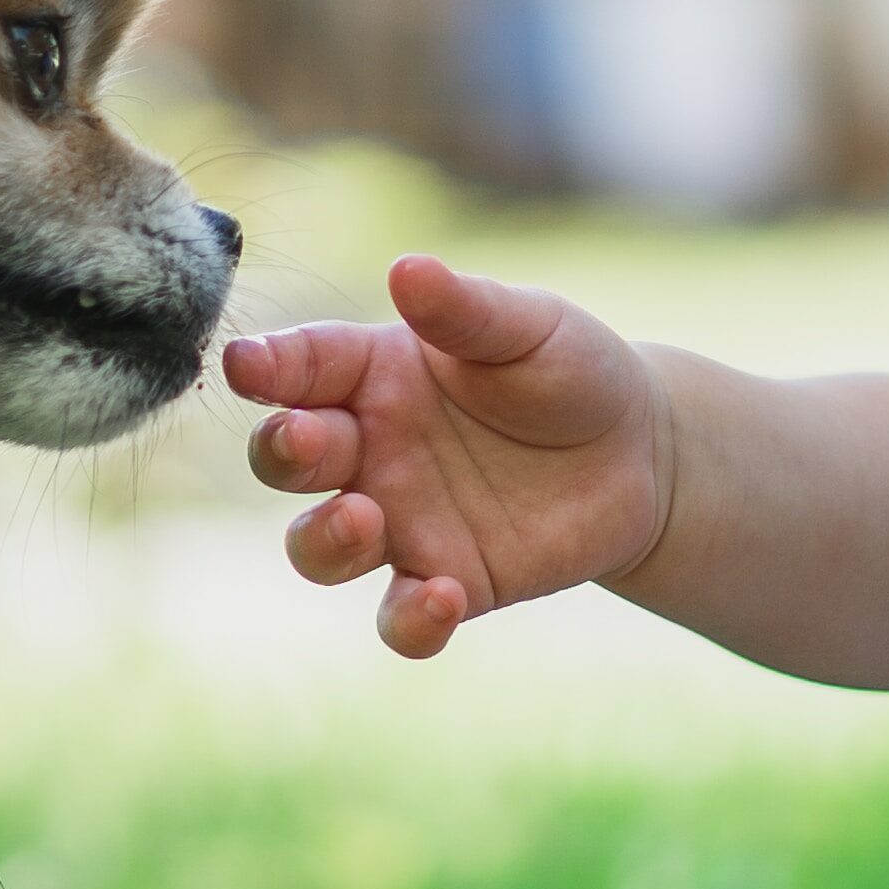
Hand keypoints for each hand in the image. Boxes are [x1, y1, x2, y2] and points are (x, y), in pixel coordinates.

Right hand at [225, 255, 672, 658]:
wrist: (641, 454)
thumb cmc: (568, 369)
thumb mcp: (528, 326)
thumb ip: (465, 310)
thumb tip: (407, 269)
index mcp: (372, 373)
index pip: (302, 365)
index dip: (267, 366)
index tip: (247, 366)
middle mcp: (369, 450)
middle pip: (287, 459)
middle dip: (281, 451)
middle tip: (305, 440)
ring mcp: (400, 523)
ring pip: (319, 548)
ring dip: (324, 539)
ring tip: (363, 520)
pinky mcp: (447, 584)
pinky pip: (400, 618)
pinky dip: (408, 620)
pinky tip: (441, 596)